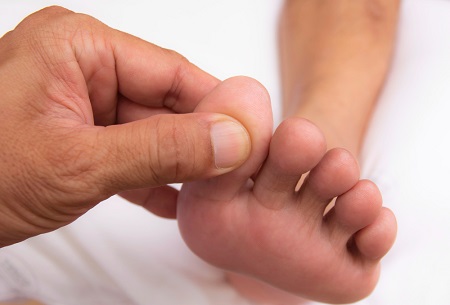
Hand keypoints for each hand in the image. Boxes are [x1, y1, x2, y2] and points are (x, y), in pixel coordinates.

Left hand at [0, 6, 251, 246]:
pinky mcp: (76, 134)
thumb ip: (162, 150)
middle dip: (197, 142)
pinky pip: (127, 149)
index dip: (216, 107)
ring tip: (210, 191)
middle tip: (233, 173)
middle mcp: (81, 66)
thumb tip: (230, 140)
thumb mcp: (81, 163)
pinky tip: (173, 200)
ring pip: (149, 131)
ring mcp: (79, 101)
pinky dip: (150, 177)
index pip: (171, 73)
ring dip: (176, 164)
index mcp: (80, 47)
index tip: (251, 138)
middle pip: (163, 102)